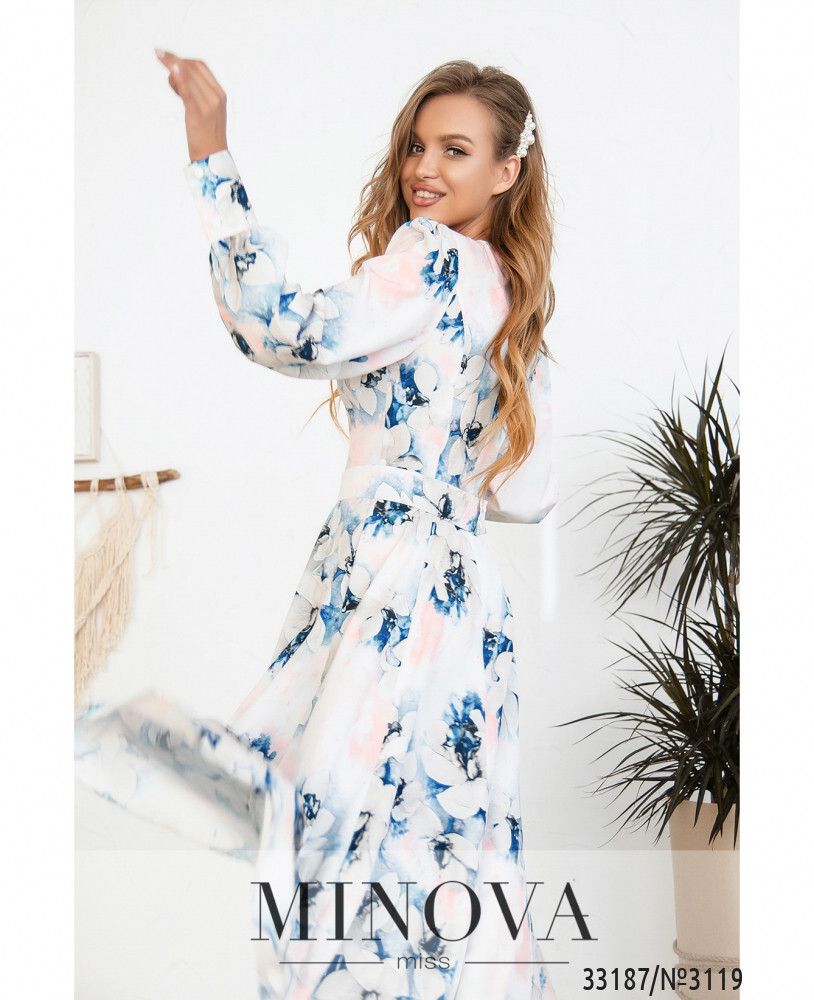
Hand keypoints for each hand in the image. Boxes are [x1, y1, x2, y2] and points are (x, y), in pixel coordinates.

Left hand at [154, 48, 227, 162]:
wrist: (212, 156)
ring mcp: (207, 106)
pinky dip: (180, 80)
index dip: (183, 58)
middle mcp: (215, 97)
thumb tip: (175, 74)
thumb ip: (194, 91)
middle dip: (173, 59)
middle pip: (192, 68)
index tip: (169, 57)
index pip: (200, 66)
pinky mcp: (197, 115)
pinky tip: (171, 71)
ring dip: (171, 69)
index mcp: (219, 93)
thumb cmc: (206, 133)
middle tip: (158, 53)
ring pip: (188, 78)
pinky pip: (188, 94)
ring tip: (166, 78)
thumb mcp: (205, 108)